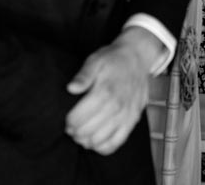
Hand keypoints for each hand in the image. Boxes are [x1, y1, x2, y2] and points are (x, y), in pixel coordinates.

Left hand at [66, 27, 163, 154]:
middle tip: (71, 127)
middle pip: (87, 131)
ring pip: (100, 140)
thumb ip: (83, 75)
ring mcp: (126, 115)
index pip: (79, 118)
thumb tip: (71, 88)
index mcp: (105, 91)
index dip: (69, 122)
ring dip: (86, 141)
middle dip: (75, 132)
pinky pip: (116, 143)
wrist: (137, 58)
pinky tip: (96, 140)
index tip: (66, 119)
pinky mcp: (133, 121)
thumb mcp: (96, 60)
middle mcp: (117, 106)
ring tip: (81, 133)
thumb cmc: (113, 59)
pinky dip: (103, 147)